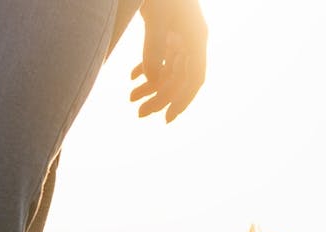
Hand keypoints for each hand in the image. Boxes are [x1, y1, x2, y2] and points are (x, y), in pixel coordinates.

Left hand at [129, 0, 206, 122]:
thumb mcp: (155, 18)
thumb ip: (154, 49)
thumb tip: (154, 80)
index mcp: (195, 38)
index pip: (194, 78)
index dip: (183, 100)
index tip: (167, 118)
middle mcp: (191, 39)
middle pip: (180, 77)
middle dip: (160, 97)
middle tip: (139, 113)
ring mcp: (181, 34)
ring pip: (169, 68)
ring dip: (151, 85)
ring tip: (130, 98)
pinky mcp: (169, 29)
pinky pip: (162, 56)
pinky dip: (148, 68)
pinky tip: (132, 77)